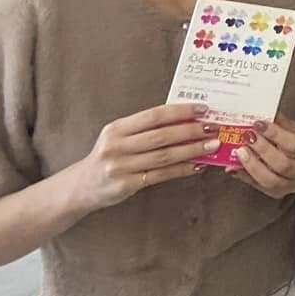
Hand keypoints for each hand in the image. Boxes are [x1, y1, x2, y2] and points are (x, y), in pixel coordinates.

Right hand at [72, 102, 217, 212]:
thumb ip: (145, 128)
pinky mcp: (125, 185)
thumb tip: (186, 118)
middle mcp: (117, 146)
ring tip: (212, 145)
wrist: (80, 187)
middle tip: (214, 128)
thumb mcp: (119, 137)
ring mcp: (120, 167)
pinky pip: (160, 175)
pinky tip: (197, 166)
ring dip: (192, 150)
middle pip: (162, 136)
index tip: (203, 109)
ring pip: (164, 156)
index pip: (154, 116)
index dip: (180, 111)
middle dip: (191, 131)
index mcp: (117, 128)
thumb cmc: (108, 156)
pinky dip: (182, 169)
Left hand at [230, 118, 294, 198]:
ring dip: (252, 166)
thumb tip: (260, 112)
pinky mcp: (278, 194)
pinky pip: (259, 187)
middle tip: (247, 137)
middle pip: (283, 165)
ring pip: (271, 181)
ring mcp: (292, 185)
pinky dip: (245, 176)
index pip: (294, 145)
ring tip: (240, 152)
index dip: (276, 135)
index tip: (259, 124)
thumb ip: (280, 123)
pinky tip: (233, 167)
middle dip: (262, 151)